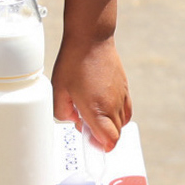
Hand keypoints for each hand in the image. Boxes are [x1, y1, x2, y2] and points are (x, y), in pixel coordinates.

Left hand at [52, 34, 130, 152]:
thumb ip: (61, 112)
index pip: (109, 140)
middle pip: (115, 135)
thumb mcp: (57, 89)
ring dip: (110, 126)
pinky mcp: (125, 88)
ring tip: (94, 113)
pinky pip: (126, 110)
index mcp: (96, 109)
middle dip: (102, 136)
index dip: (100, 146)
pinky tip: (104, 105)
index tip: (89, 141)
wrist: (91, 38)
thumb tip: (72, 120)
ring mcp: (121, 97)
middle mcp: (112, 105)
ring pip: (122, 123)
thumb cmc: (73, 61)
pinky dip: (118, 115)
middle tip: (86, 124)